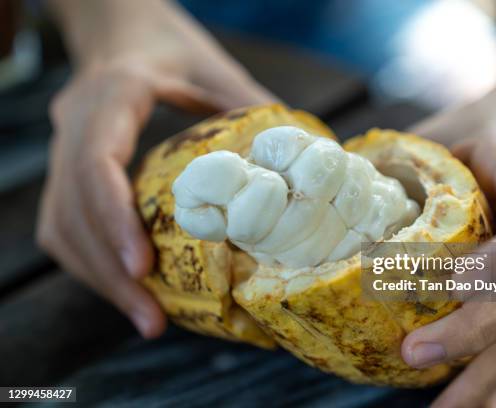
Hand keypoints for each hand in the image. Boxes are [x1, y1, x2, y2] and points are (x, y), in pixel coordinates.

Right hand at [37, 0, 275, 337]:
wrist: (121, 29)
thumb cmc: (170, 44)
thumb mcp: (215, 66)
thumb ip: (251, 108)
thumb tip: (300, 162)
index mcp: (114, 94)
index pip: (97, 162)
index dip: (115, 219)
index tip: (144, 268)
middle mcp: (76, 123)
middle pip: (73, 209)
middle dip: (110, 271)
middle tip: (152, 319)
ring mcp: (63, 147)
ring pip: (61, 226)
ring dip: (99, 278)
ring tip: (146, 318)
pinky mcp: (66, 168)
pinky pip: (64, 225)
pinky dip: (93, 263)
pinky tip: (128, 288)